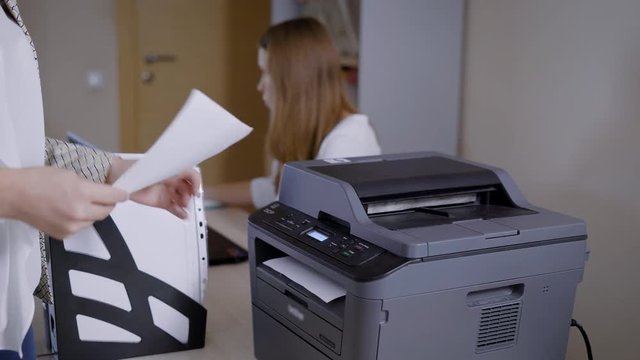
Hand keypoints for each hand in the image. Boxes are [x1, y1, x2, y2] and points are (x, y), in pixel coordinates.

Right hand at [0, 167, 127, 238]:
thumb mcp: (70, 175)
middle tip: (105, 197)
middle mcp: (79, 212)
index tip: (125, 193)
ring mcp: (71, 226)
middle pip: (106, 211)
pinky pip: (82, 227)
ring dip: (94, 212)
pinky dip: (81, 220)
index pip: (112, 196)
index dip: (121, 194)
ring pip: (94, 220)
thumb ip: (89, 185)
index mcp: (81, 193)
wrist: (16, 195)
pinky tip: (70, 211)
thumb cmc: (38, 181)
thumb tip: (103, 191)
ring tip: (81, 202)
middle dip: (108, 203)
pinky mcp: (64, 234)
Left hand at [129, 168, 200, 218]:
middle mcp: (173, 180)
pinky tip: (183, 215)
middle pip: (188, 189)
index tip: (195, 190)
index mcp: (174, 169)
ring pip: (182, 200)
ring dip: (186, 205)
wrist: (120, 178)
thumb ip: (173, 171)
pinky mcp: (161, 202)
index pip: (192, 175)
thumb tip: (187, 176)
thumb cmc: (137, 168)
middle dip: (190, 195)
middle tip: (186, 199)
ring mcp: (167, 192)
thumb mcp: (158, 167)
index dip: (196, 183)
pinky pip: (174, 208)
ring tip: (183, 208)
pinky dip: (180, 213)